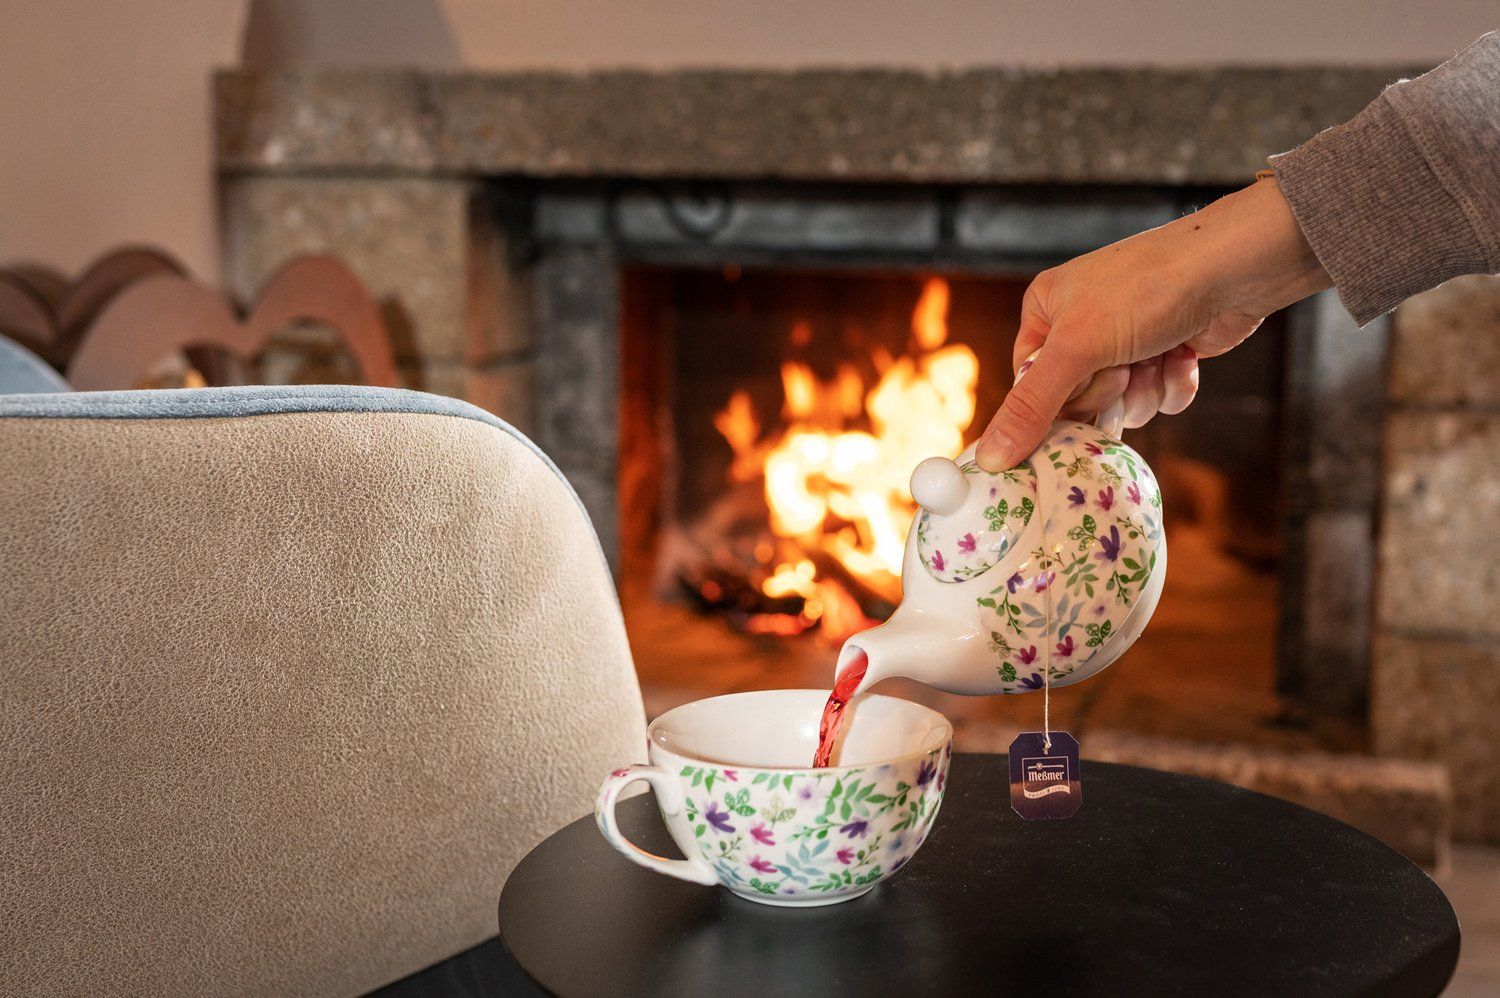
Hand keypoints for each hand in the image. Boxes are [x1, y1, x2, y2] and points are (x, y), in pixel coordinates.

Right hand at [975, 178, 1331, 470]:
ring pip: (1120, 404)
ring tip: (1158, 354)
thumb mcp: (1076, 349)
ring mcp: (1127, 340)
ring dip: (1143, 390)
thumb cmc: (1147, 290)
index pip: (1029, 385)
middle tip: (1125, 365)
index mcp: (1046, 311)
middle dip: (1107, 391)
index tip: (1082, 393)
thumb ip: (1031, 408)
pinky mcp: (1166, 353)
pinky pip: (1157, 398)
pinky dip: (1172, 384)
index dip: (1056, 402)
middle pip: (1075, 401)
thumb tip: (988, 459)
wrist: (1233, 268)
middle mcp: (1082, 325)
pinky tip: (1184, 355)